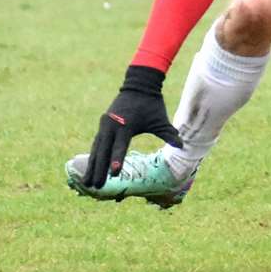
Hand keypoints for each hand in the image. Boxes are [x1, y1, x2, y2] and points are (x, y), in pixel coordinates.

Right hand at [82, 66, 181, 187]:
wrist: (138, 85)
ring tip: (88, 183)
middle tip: (97, 187)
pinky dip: (93, 156)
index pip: (120, 146)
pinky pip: (96, 144)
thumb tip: (182, 145)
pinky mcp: (103, 125)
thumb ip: (168, 133)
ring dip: (92, 165)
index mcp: (126, 125)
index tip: (114, 174)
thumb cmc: (151, 104)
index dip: (117, 160)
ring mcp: (105, 125)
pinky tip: (90, 169)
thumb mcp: (160, 119)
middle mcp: (112, 125)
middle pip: (103, 151)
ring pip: (96, 149)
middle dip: (99, 169)